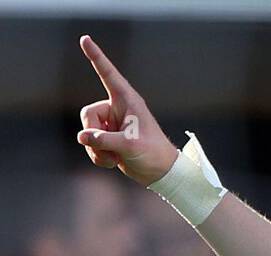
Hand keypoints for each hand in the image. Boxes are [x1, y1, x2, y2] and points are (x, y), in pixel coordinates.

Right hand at [77, 34, 177, 184]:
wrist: (160, 173)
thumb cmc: (152, 153)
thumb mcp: (130, 145)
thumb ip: (104, 140)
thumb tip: (81, 137)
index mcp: (127, 100)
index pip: (108, 74)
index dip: (96, 57)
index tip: (85, 38)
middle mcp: (117, 108)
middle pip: (88, 115)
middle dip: (94, 135)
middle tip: (110, 150)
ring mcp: (111, 124)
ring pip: (87, 132)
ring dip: (97, 150)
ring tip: (114, 159)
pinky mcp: (108, 139)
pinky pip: (91, 144)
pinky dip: (98, 156)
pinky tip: (113, 162)